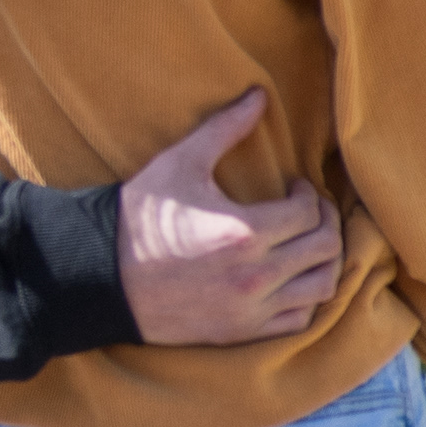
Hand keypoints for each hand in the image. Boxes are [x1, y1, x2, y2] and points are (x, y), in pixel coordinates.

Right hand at [117, 91, 342, 345]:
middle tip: (309, 211)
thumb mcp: (179, 164)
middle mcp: (255, 275)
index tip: (295, 187)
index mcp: (244, 231)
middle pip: (325, 247)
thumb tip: (260, 95)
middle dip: (325, 222)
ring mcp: (249, 308)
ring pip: (322, 286)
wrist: (99, 276)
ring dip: (324, 261)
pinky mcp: (240, 331)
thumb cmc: (139, 217)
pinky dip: (306, 298)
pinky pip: (299, 319)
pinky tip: (290, 278)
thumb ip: (224, 129)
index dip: (309, 193)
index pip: (308, 211)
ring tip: (307, 244)